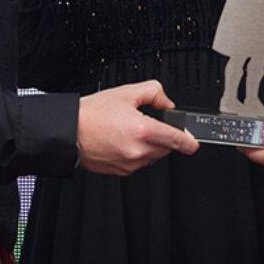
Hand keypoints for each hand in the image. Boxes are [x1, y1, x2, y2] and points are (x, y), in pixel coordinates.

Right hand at [76, 80, 198, 174]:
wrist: (69, 132)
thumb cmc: (92, 113)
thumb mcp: (127, 92)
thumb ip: (154, 92)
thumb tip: (166, 103)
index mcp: (142, 130)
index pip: (175, 139)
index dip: (188, 141)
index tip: (193, 143)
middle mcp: (138, 150)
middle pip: (165, 148)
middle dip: (163, 137)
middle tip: (147, 124)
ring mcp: (129, 163)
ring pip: (152, 156)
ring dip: (150, 146)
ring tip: (130, 131)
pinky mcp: (121, 171)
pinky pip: (138, 163)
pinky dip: (137, 153)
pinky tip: (122, 141)